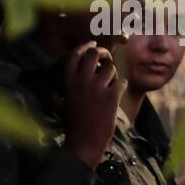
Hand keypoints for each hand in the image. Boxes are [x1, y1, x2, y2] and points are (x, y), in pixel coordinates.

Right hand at [62, 40, 119, 168]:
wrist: (85, 140)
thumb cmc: (74, 123)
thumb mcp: (63, 100)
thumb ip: (69, 84)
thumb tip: (76, 71)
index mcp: (68, 81)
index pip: (74, 55)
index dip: (84, 47)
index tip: (93, 44)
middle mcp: (82, 81)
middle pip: (94, 54)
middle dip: (103, 54)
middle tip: (106, 59)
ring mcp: (97, 88)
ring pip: (111, 68)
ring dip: (113, 73)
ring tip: (109, 84)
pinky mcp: (111, 96)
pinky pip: (121, 82)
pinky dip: (121, 86)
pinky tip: (117, 93)